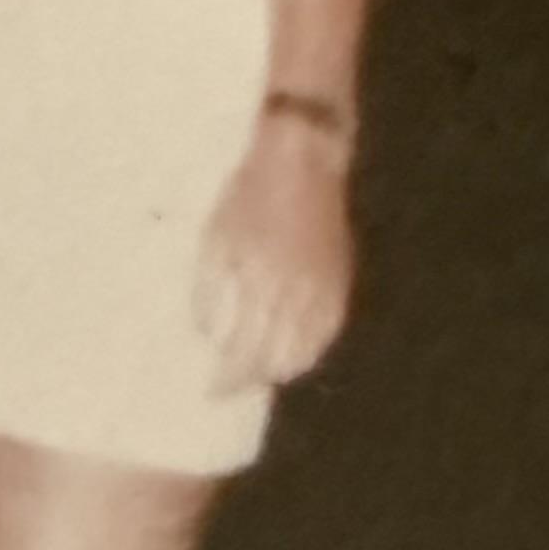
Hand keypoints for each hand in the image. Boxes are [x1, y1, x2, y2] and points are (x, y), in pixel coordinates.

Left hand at [195, 114, 353, 393]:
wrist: (303, 158)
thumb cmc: (248, 193)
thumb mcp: (215, 237)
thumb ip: (209, 291)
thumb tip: (208, 335)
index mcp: (260, 280)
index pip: (244, 350)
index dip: (227, 377)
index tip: (210, 391)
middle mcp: (295, 291)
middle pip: (272, 357)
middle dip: (248, 378)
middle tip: (227, 389)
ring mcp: (323, 287)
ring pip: (304, 349)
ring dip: (278, 369)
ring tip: (256, 377)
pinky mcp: (340, 279)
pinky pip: (328, 329)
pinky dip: (310, 350)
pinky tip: (295, 357)